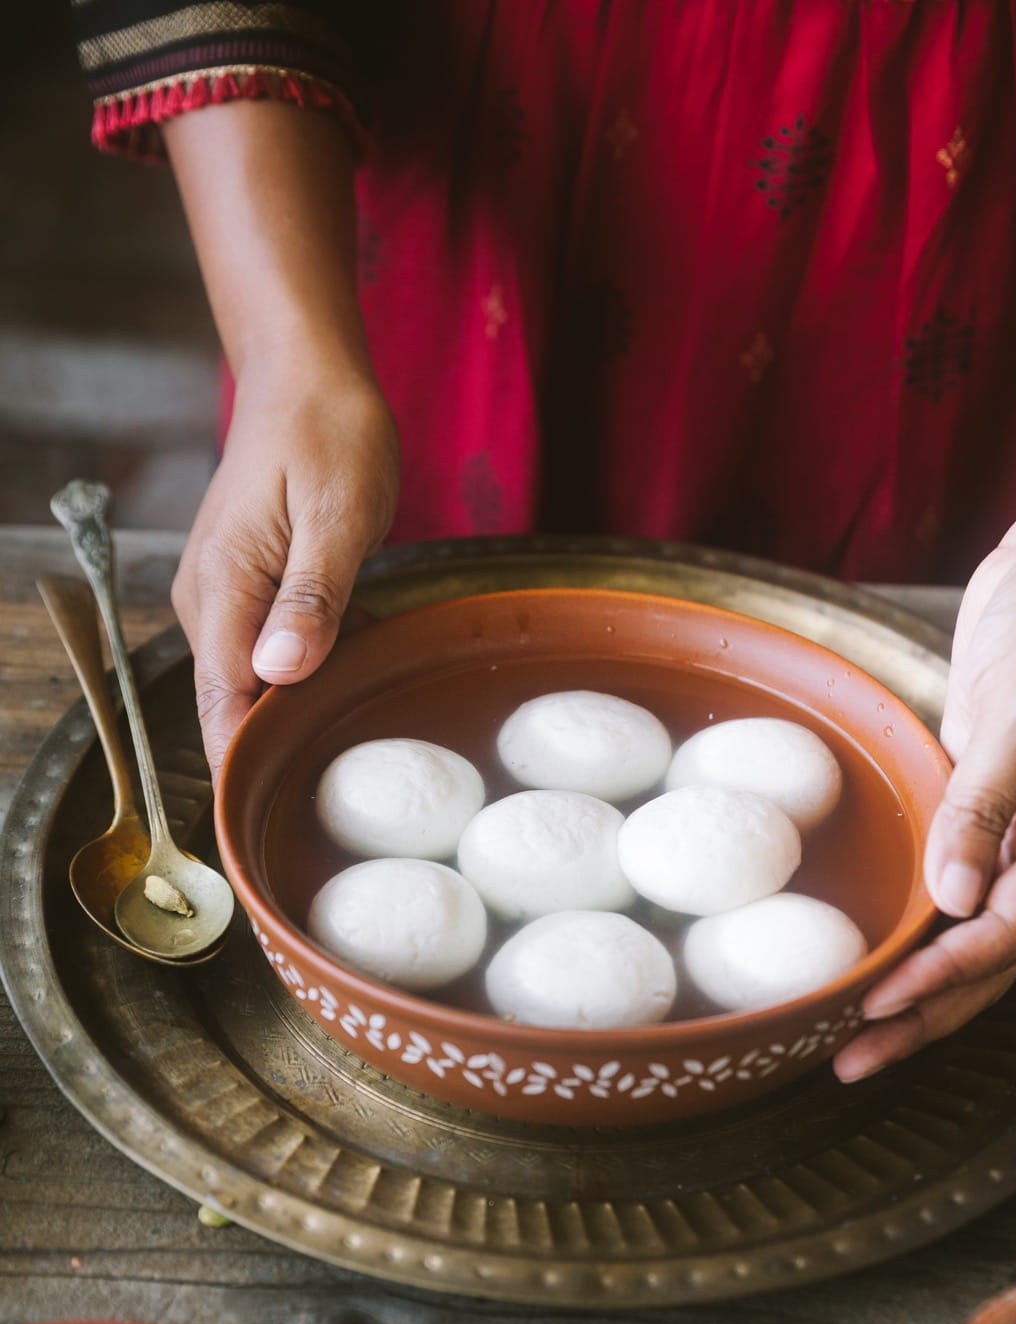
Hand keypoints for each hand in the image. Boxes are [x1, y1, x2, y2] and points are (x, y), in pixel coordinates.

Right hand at [172, 358, 398, 778]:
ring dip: (304, 704)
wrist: (308, 377)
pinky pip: (274, 651)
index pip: (223, 703)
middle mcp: (211, 602)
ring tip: (362, 726)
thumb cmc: (329, 434)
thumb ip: (313, 596)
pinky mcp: (249, 589)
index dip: (247, 764)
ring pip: (257, 682)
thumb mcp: (339, 514)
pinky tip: (359, 665)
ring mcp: (226, 597)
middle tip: (350, 776)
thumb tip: (283, 670)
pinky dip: (313, 667)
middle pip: (235, 704)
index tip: (280, 812)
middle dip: (281, 746)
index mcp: (224, 589)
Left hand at [834, 533, 1015, 1081]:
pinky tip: (870, 949)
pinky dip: (912, 922)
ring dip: (915, 984)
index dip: (945, 977)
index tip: (882, 1006)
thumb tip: (950, 902)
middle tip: (853, 1061)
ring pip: (965, 931)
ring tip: (853, 1032)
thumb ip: (983, 805)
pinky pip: (946, 881)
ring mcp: (1012, 826)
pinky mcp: (977, 799)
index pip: (1008, 932)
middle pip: (988, 958)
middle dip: (925, 1015)